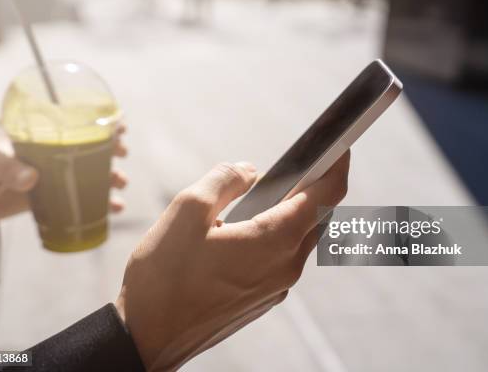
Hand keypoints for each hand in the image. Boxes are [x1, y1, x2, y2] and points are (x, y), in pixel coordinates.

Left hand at [0, 125, 128, 229]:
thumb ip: (10, 168)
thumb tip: (31, 179)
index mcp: (41, 137)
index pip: (76, 124)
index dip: (101, 122)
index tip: (119, 125)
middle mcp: (52, 155)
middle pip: (92, 149)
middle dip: (112, 151)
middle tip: (122, 154)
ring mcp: (54, 178)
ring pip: (91, 176)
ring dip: (111, 179)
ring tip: (120, 184)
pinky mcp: (52, 200)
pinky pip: (82, 201)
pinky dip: (101, 205)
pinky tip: (115, 208)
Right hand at [115, 151, 349, 370]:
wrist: (147, 339)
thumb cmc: (164, 276)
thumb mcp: (188, 209)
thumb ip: (226, 179)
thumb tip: (250, 171)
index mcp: (276, 240)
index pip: (327, 196)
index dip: (337, 166)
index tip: (339, 148)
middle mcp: (286, 267)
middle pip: (317, 217)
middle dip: (314, 188)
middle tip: (297, 166)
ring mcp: (276, 288)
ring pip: (299, 240)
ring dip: (292, 214)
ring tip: (268, 196)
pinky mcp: (262, 300)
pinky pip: (282, 260)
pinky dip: (277, 238)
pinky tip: (248, 232)